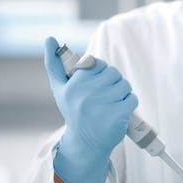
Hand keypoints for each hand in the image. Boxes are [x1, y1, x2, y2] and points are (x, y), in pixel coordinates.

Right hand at [44, 37, 137, 182]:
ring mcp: (102, 105)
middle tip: (103, 98)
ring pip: (125, 85)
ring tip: (110, 105)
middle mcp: (86, 94)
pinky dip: (129, 104)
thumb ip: (54, 64)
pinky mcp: (117, 116)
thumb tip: (49, 39)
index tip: (93, 87)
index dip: (100, 74)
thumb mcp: (60, 89)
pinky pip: (133, 98)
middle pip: (113, 73)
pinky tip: (119, 112)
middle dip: (112, 83)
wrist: (85, 144)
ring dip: (122, 94)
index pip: (98, 64)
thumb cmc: (74, 111)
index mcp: (73, 84)